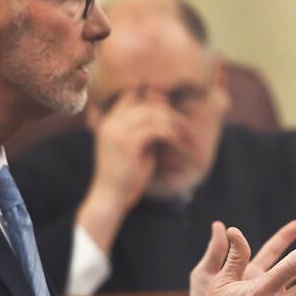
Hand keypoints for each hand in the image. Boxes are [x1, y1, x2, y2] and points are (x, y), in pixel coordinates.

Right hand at [78, 90, 187, 252]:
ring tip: (186, 136)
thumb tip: (167, 118)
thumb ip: (144, 131)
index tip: (170, 109)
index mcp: (109, 122)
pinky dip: (172, 136)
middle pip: (146, 104)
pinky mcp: (128, 144)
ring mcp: (118, 132)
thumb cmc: (125, 177)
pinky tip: (179, 144)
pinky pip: (157, 130)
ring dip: (174, 124)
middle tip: (185, 125)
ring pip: (153, 115)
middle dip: (169, 112)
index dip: (152, 99)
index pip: (131, 96)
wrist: (110, 198)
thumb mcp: (134, 148)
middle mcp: (111, 123)